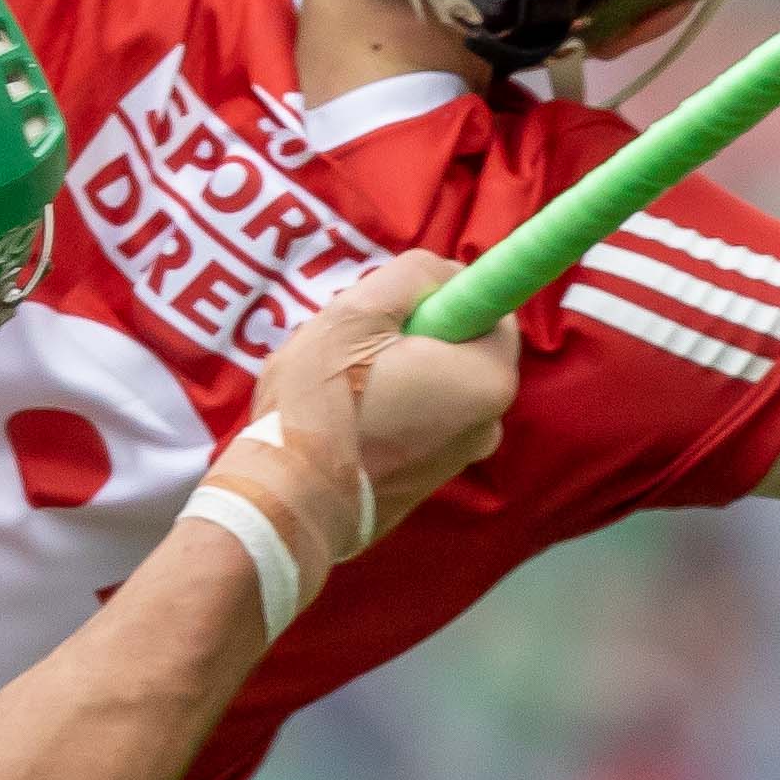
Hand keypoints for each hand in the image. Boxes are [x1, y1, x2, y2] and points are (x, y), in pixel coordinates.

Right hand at [218, 253, 501, 579]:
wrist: (287, 505)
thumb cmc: (324, 405)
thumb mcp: (356, 313)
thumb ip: (414, 276)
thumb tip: (448, 275)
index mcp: (486, 381)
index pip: (491, 312)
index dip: (443, 297)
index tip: (393, 310)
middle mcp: (488, 424)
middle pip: (460, 350)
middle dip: (413, 336)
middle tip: (355, 344)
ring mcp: (458, 459)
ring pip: (434, 385)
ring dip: (395, 373)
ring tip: (340, 384)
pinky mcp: (427, 482)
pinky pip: (419, 422)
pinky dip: (390, 410)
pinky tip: (343, 418)